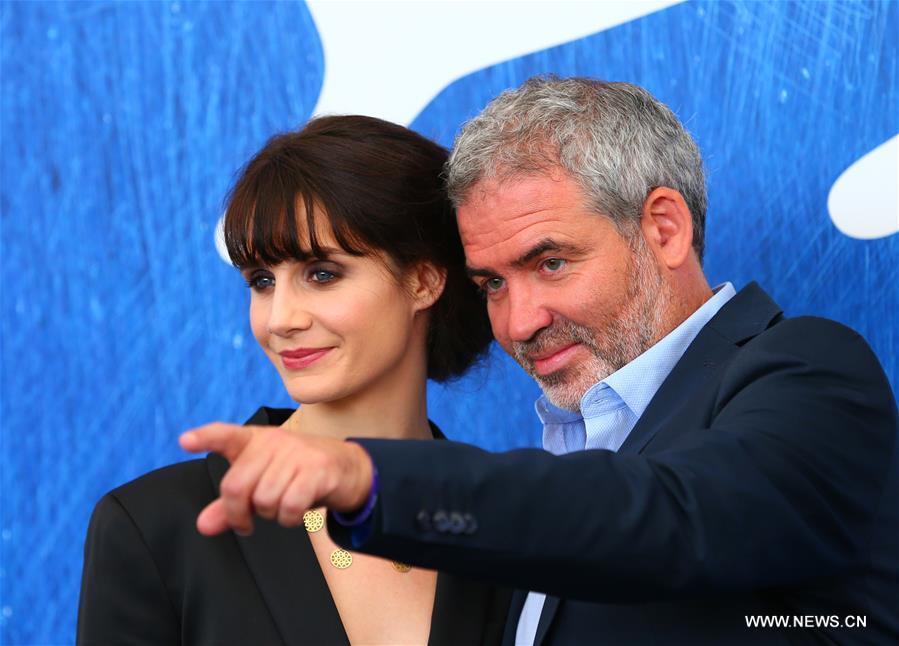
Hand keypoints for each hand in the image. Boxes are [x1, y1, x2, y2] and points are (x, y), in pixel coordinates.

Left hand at [179, 423, 373, 536]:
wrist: (350, 469)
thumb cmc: (299, 475)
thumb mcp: (263, 485)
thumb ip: (231, 505)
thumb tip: (203, 525)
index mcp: (257, 440)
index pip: (226, 435)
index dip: (205, 438)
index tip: (185, 440)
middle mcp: (275, 442)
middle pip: (236, 486)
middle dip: (238, 514)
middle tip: (246, 523)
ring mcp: (298, 454)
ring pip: (263, 500)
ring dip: (271, 516)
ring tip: (283, 507)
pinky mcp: (318, 470)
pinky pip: (289, 506)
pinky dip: (290, 519)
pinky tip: (296, 513)